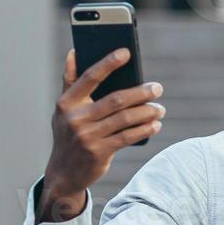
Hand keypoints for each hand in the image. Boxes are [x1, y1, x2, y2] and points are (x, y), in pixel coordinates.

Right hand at [38, 48, 165, 221]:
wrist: (63, 173)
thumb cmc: (68, 134)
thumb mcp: (63, 110)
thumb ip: (69, 81)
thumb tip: (74, 52)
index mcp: (67, 102)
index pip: (90, 77)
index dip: (108, 63)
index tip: (126, 52)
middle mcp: (76, 118)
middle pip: (116, 99)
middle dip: (141, 93)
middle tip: (157, 88)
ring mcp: (88, 136)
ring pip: (125, 119)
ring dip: (147, 112)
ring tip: (160, 108)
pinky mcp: (100, 152)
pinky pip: (128, 137)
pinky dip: (145, 130)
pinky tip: (155, 125)